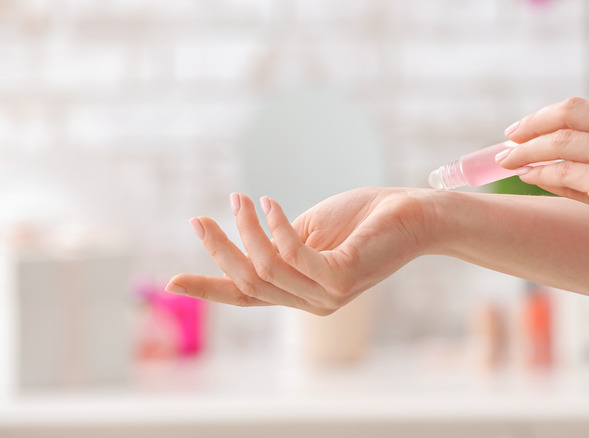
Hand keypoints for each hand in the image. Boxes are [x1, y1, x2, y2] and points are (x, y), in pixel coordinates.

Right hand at [166, 188, 432, 314]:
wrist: (412, 214)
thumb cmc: (362, 220)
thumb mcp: (309, 232)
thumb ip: (278, 242)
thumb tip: (246, 234)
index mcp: (300, 292)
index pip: (246, 296)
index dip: (208, 288)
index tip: (170, 283)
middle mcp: (312, 302)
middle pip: (248, 283)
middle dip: (219, 250)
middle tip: (200, 218)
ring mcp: (329, 294)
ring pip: (266, 269)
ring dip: (246, 230)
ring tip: (240, 198)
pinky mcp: (344, 276)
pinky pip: (294, 255)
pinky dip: (276, 227)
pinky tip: (270, 203)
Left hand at [496, 97, 588, 280]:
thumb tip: (541, 169)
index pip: (583, 108)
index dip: (547, 115)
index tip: (523, 128)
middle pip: (568, 113)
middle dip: (531, 124)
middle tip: (507, 139)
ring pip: (560, 141)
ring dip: (527, 151)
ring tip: (506, 162)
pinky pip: (563, 171)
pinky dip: (540, 173)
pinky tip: (528, 178)